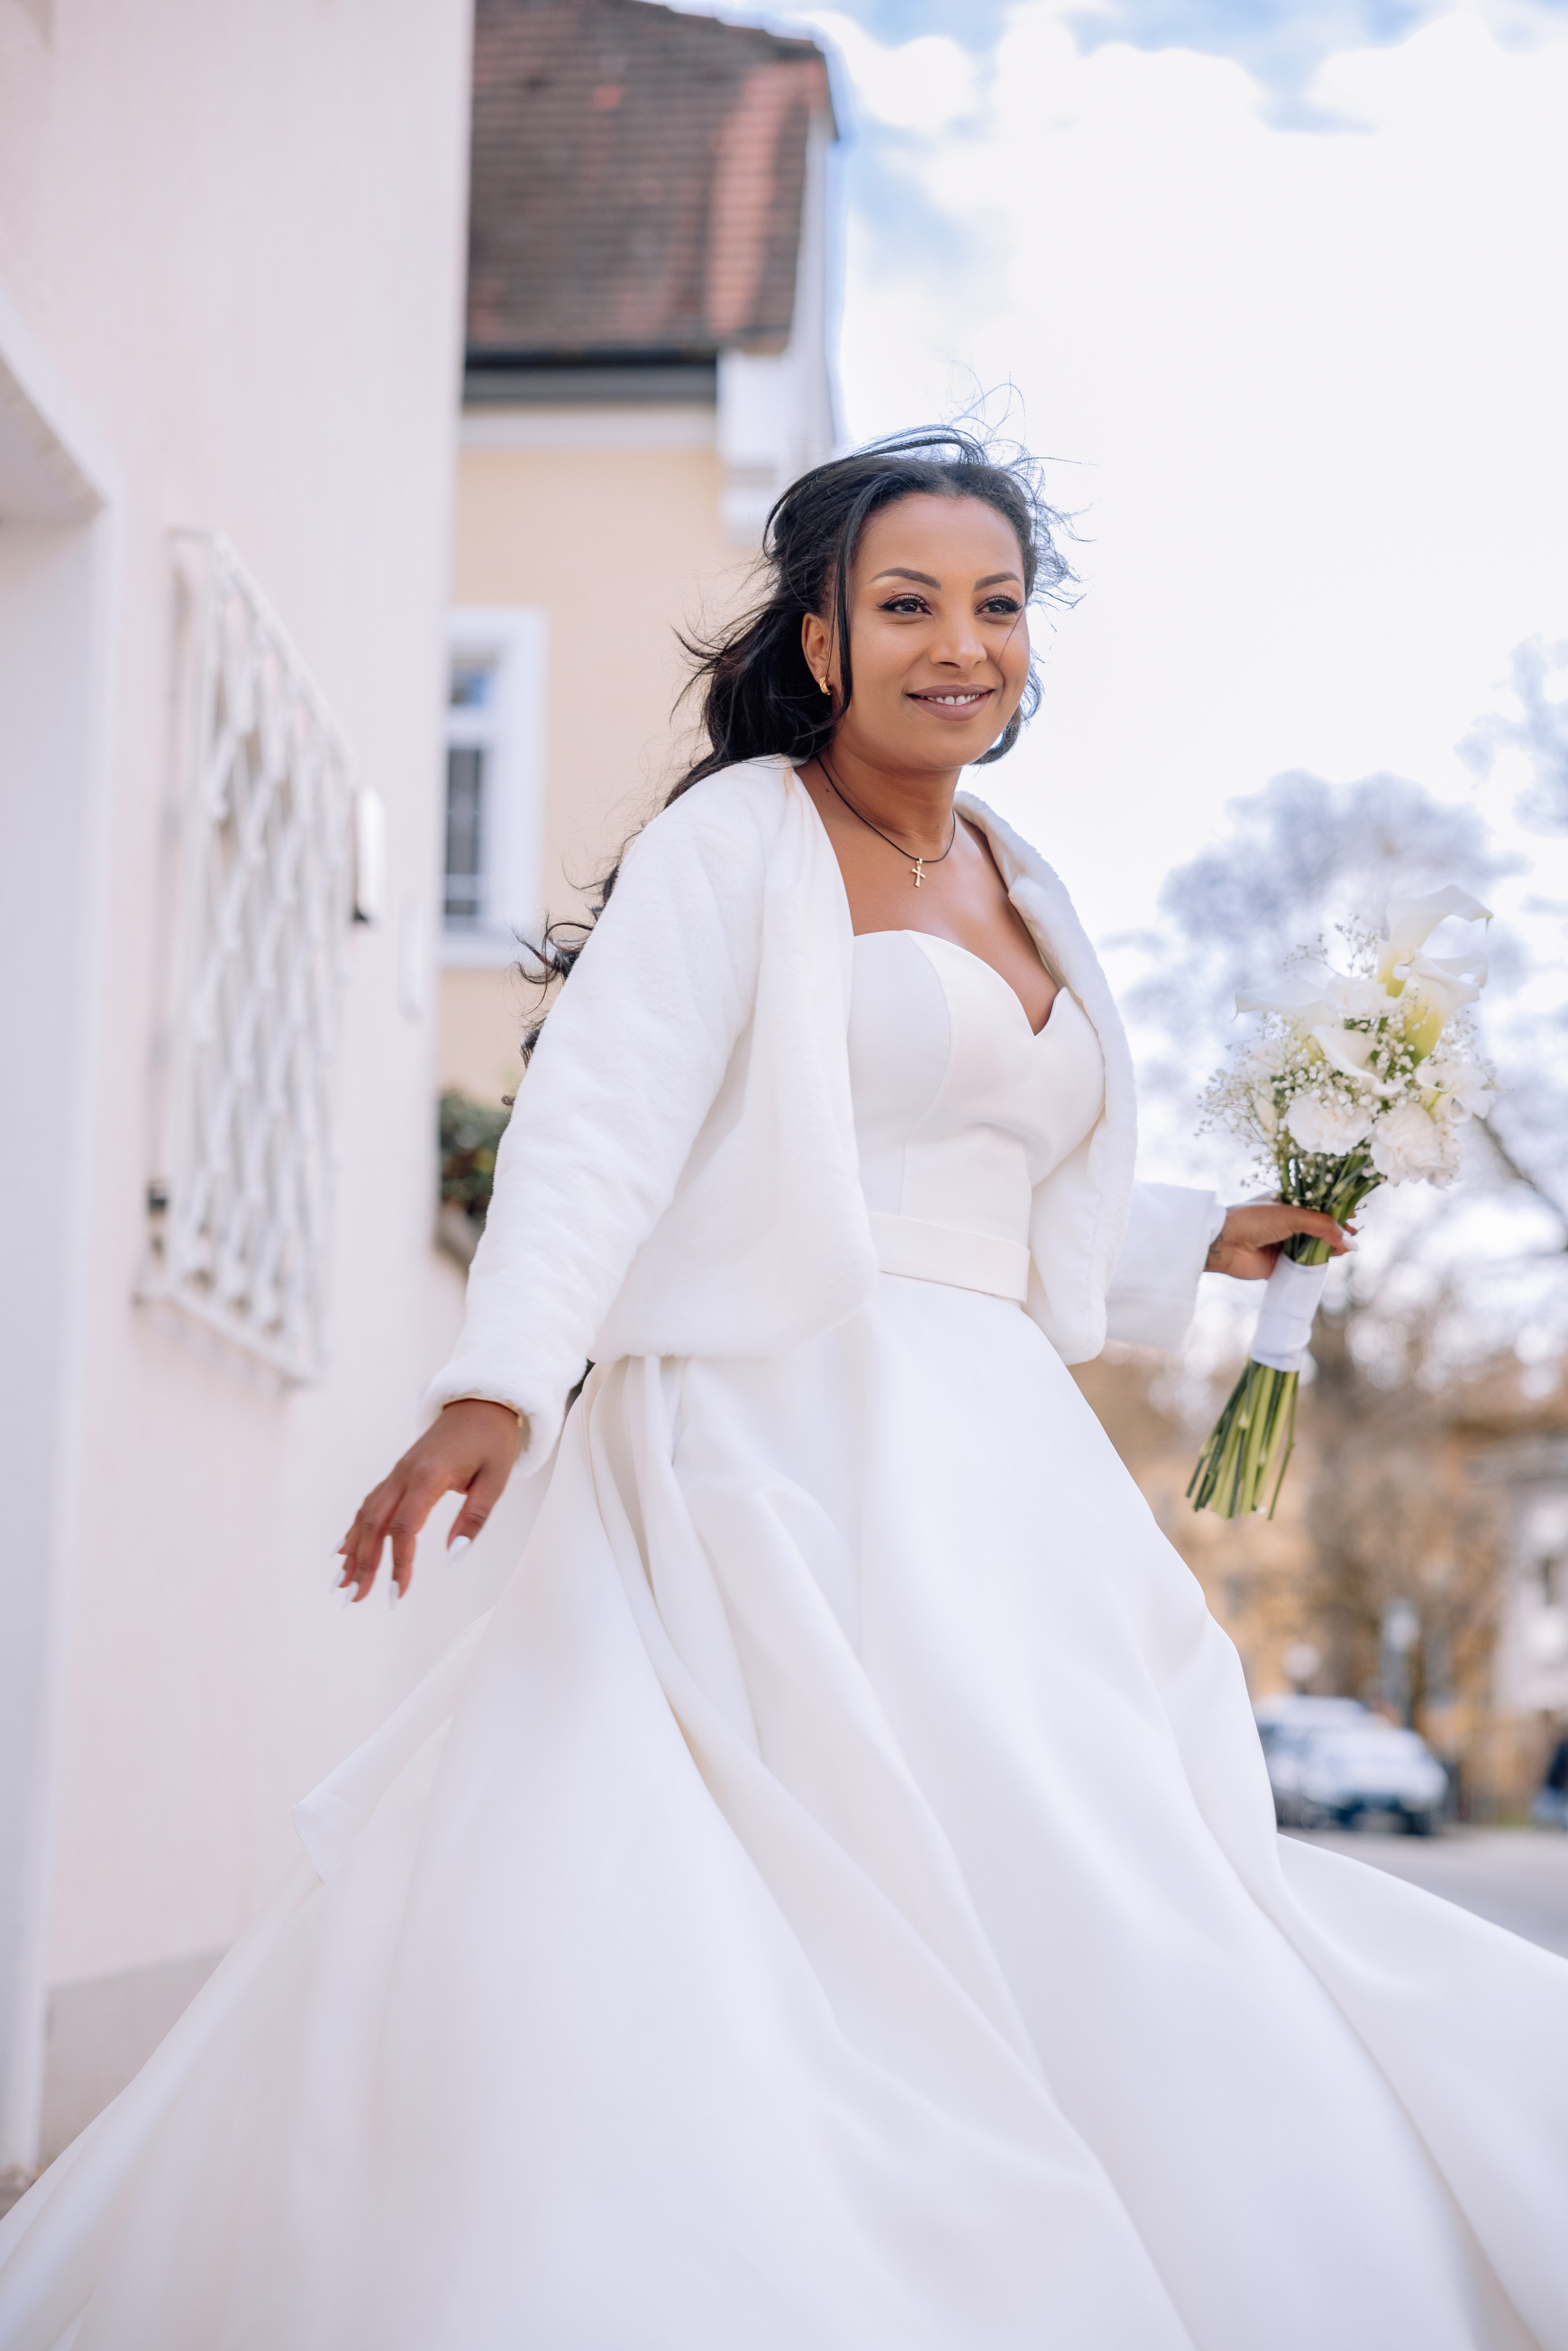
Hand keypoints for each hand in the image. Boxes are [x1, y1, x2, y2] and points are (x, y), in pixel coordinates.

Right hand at [335, 1399, 522, 1603]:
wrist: (480, 1402)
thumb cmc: (492, 1442)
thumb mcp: (495, 1480)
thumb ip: (474, 1519)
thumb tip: (452, 1558)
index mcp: (429, 1476)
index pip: (404, 1527)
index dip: (399, 1562)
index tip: (397, 1593)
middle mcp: (404, 1475)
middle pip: (375, 1524)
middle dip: (363, 1563)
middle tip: (353, 1598)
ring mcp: (397, 1473)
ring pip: (366, 1514)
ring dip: (353, 1550)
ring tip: (342, 1583)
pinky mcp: (398, 1474)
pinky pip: (370, 1503)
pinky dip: (355, 1529)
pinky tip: (344, 1550)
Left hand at [1204, 1202, 1354, 1281]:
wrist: (1223, 1244)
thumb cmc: (1253, 1220)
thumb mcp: (1291, 1216)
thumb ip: (1322, 1226)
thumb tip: (1349, 1240)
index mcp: (1284, 1202)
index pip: (1315, 1204)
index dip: (1334, 1209)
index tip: (1353, 1214)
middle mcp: (1284, 1222)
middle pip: (1316, 1226)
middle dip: (1336, 1230)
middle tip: (1354, 1234)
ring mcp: (1281, 1243)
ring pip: (1312, 1245)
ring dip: (1330, 1247)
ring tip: (1347, 1248)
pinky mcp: (1278, 1264)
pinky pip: (1303, 1264)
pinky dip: (1318, 1262)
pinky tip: (1332, 1259)